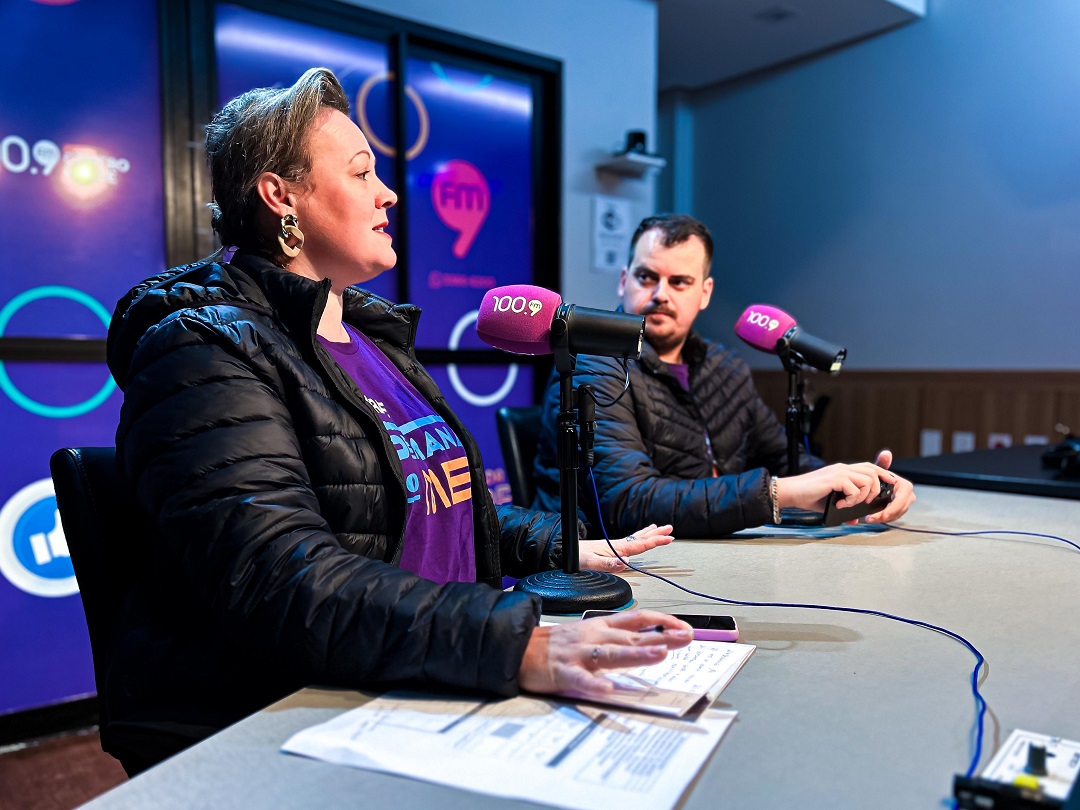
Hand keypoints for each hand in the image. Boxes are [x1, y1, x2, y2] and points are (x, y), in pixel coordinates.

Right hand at [517, 610, 692, 696]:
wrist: (518, 647)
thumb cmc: (558, 645)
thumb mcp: (591, 634)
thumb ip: (618, 637)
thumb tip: (653, 641)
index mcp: (601, 627)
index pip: (638, 619)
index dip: (662, 622)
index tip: (685, 628)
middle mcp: (593, 637)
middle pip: (630, 637)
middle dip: (660, 637)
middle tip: (685, 638)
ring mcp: (578, 654)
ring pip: (610, 653)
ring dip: (636, 654)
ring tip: (659, 654)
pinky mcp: (562, 672)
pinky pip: (580, 680)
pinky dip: (594, 684)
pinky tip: (608, 689)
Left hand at [578, 524, 673, 571]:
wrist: (563, 552)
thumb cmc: (575, 558)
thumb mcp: (589, 563)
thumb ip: (606, 564)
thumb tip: (624, 563)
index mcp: (616, 549)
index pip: (640, 545)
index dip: (655, 541)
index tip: (668, 538)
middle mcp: (617, 546)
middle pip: (641, 538)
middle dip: (656, 534)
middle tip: (670, 529)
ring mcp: (614, 547)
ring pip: (636, 538)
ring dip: (649, 533)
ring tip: (659, 527)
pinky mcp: (609, 549)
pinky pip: (630, 542)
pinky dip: (638, 538)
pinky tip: (639, 539)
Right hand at [776, 461, 895, 512]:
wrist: (791, 492)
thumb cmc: (809, 497)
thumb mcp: (831, 501)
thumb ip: (845, 507)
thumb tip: (855, 519)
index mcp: (844, 470)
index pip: (870, 467)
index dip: (883, 474)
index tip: (890, 484)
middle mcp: (844, 468)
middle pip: (874, 471)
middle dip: (877, 490)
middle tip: (867, 503)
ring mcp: (840, 472)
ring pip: (868, 480)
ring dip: (863, 496)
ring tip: (851, 504)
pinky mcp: (835, 478)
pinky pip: (854, 489)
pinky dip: (851, 500)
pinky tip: (840, 505)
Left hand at [864, 449, 915, 522]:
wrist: (874, 484)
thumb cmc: (877, 477)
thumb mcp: (878, 470)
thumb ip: (881, 463)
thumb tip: (885, 454)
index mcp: (905, 485)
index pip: (903, 498)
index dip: (894, 507)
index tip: (883, 514)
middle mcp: (907, 495)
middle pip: (900, 509)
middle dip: (887, 516)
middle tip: (872, 518)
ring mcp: (904, 504)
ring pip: (896, 515)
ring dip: (883, 519)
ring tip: (869, 519)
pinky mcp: (898, 510)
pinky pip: (893, 517)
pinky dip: (883, 519)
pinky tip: (873, 519)